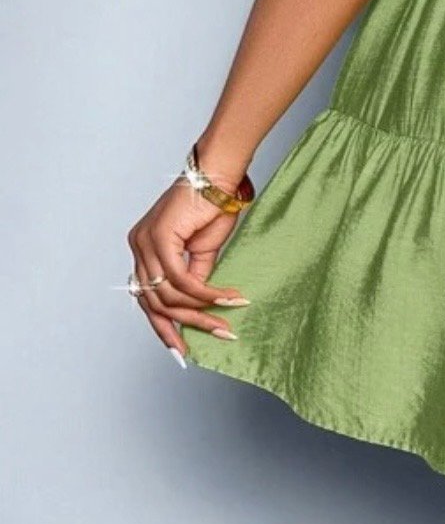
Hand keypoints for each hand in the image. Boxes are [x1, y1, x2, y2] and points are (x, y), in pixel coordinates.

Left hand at [125, 172, 250, 360]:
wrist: (220, 175)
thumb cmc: (214, 206)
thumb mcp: (203, 251)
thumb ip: (194, 276)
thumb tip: (196, 304)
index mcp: (143, 249)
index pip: (146, 298)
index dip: (163, 327)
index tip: (182, 348)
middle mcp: (138, 246)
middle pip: (154, 302)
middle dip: (185, 325)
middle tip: (215, 335)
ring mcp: (144, 242)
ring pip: (168, 295)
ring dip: (201, 310)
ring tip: (227, 316)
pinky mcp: (159, 238)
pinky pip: (181, 279)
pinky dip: (205, 292)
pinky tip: (226, 297)